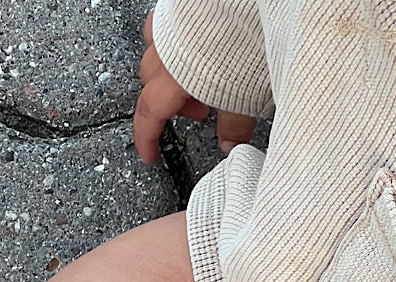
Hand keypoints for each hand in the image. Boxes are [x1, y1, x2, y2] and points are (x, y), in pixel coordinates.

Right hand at [134, 10, 256, 162]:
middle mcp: (168, 45)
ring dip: (172, 71)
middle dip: (171, 104)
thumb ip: (236, 122)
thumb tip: (230, 144)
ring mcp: (173, 21)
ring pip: (158, 50)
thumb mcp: (247, 93)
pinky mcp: (186, 6)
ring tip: (200, 78)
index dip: (147, 138)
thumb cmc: (248, 33)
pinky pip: (171, 27)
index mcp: (176, 73)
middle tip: (200, 113)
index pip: (150, 113)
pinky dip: (179, 43)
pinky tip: (198, 47)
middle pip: (152, 82)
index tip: (149, 154)